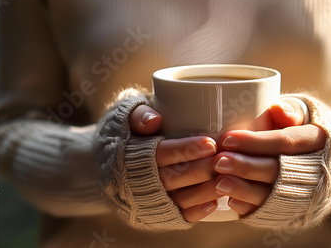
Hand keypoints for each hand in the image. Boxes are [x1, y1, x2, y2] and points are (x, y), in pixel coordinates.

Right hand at [129, 105, 220, 221]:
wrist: (104, 161)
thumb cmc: (122, 132)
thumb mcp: (123, 115)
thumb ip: (139, 114)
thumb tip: (154, 121)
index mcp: (129, 154)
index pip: (159, 154)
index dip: (185, 150)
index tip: (210, 143)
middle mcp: (135, 181)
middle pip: (172, 178)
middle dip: (201, 171)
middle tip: (226, 160)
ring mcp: (144, 200)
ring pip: (177, 200)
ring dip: (203, 192)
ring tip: (227, 179)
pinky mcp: (153, 213)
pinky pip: (176, 216)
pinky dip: (195, 211)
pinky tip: (214, 203)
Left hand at [214, 98, 326, 215]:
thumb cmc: (307, 128)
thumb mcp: (306, 112)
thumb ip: (291, 110)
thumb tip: (277, 108)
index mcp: (319, 141)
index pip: (285, 142)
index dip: (256, 142)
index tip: (227, 138)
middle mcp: (317, 171)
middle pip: (277, 171)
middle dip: (246, 168)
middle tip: (219, 162)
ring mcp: (308, 195)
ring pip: (273, 195)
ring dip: (244, 190)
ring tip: (219, 183)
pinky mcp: (297, 211)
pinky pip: (272, 212)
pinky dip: (250, 207)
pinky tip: (231, 201)